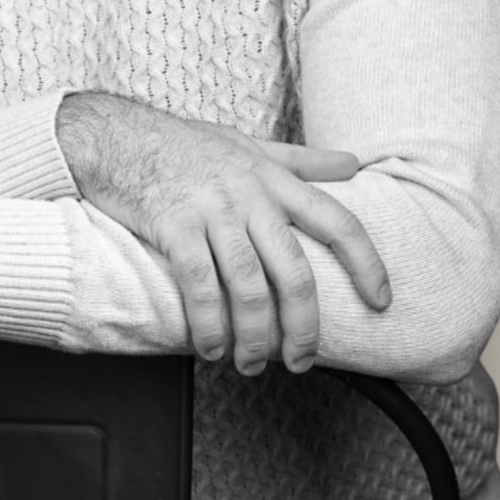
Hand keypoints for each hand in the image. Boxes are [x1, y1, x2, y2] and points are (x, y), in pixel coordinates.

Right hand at [57, 94, 390, 376]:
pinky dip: (209, 325)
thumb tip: (353, 164)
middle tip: (300, 360)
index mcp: (273, 179)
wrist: (118, 135)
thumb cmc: (186, 145)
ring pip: (249, 287)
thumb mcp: (250, 144)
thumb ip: (303, 160)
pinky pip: (200, 286)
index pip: (337, 221)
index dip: (366, 263)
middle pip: (295, 272)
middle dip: (303, 327)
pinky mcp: (174, 225)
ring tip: (252, 364)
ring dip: (255, 337)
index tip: (381, 301)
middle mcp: (250, 195)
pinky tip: (210, 347)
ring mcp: (212, 210)